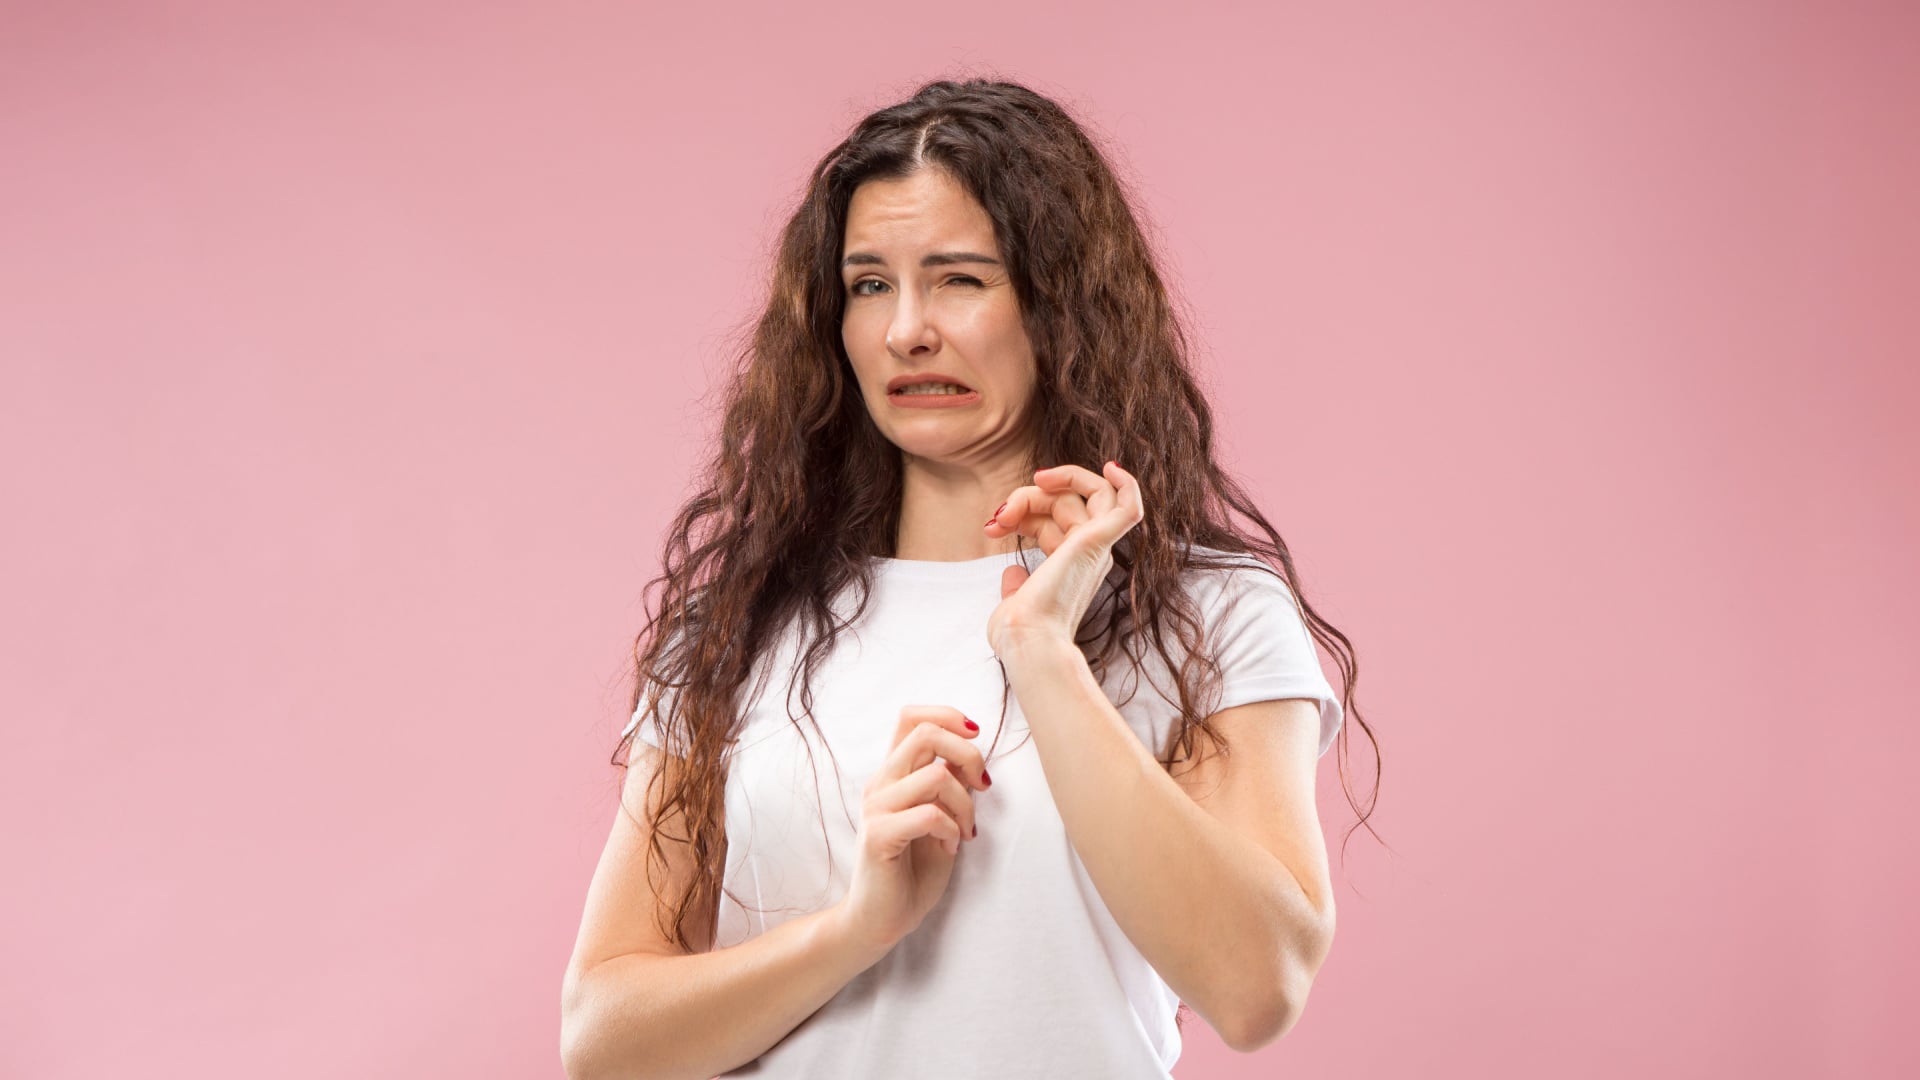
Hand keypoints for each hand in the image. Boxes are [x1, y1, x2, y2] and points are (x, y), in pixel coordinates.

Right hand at [838, 706, 990, 950]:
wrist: (881, 919)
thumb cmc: (913, 870)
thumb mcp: (942, 817)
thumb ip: (949, 785)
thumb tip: (968, 757)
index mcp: (893, 774)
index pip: (911, 716)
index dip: (948, 715)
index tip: (975, 740)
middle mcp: (881, 783)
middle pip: (926, 733)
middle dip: (968, 754)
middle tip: (983, 786)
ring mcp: (876, 808)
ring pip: (936, 776)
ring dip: (965, 802)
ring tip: (965, 830)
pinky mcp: (879, 836)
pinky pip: (930, 815)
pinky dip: (952, 828)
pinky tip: (951, 844)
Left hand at [982, 460, 1144, 654]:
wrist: (1029, 642)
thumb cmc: (1020, 633)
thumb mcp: (1013, 601)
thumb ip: (1017, 585)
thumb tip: (1013, 572)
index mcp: (1073, 565)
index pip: (1055, 520)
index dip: (1023, 511)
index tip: (992, 526)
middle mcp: (1090, 555)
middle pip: (1068, 501)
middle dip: (1028, 498)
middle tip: (998, 518)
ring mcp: (1097, 547)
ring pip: (1089, 493)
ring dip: (1051, 484)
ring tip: (1016, 500)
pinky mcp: (1098, 541)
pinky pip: (1128, 506)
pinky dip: (1126, 484)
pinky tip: (1111, 466)